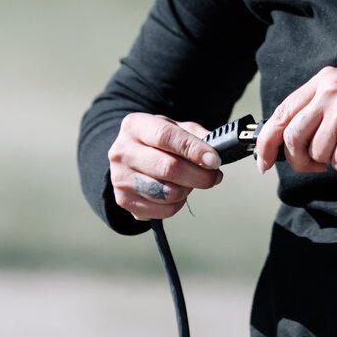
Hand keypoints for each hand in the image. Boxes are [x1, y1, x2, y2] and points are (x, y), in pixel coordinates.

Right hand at [108, 113, 223, 220]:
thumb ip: (196, 135)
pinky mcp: (123, 200)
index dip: (194, 150)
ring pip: (167, 193)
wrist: (129, 156)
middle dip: (199, 175)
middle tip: (214, 176)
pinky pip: (162, 211)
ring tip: (191, 183)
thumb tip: (216, 151)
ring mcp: (119, 178)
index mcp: (135, 126)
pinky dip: (178, 205)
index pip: (166, 137)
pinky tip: (178, 193)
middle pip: (168, 168)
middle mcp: (122, 151)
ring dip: (188, 190)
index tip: (215, 160)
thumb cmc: (156, 141)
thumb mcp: (174, 127)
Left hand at [256, 66, 336, 173]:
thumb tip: (281, 142)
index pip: (282, 111)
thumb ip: (316, 113)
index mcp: (325, 80)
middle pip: (291, 135)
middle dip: (299, 160)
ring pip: (315, 153)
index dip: (267, 140)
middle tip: (315, 166)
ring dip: (333, 161)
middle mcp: (330, 90)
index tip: (263, 160)